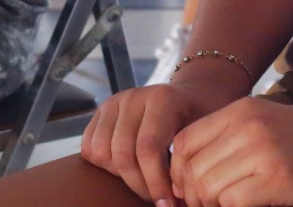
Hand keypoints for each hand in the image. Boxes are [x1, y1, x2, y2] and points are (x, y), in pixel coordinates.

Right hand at [82, 79, 240, 203]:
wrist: (189, 98)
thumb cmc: (199, 121)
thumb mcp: (203, 134)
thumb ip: (188, 161)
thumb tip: (173, 201)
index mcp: (162, 99)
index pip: (148, 149)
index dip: (156, 183)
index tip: (168, 204)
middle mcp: (133, 97)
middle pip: (123, 155)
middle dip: (140, 186)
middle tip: (158, 199)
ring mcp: (114, 102)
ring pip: (102, 153)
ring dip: (122, 176)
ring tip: (144, 180)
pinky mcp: (100, 111)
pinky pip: (89, 147)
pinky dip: (104, 165)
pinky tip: (128, 168)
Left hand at [170, 99, 292, 206]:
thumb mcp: (268, 125)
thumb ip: (232, 139)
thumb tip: (192, 173)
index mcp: (241, 110)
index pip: (184, 141)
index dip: (178, 172)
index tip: (188, 192)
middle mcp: (246, 126)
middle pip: (191, 168)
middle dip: (191, 196)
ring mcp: (261, 151)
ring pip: (207, 188)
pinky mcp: (278, 179)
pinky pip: (232, 202)